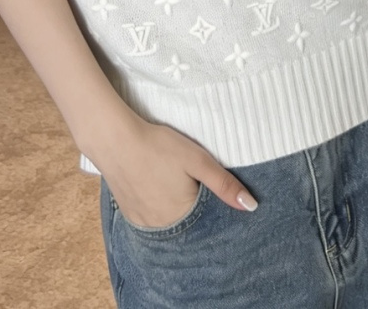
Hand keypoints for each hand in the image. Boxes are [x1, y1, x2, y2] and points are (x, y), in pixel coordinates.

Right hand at [93, 113, 257, 227]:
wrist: (116, 140)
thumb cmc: (159, 147)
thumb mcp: (198, 161)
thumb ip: (225, 185)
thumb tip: (251, 207)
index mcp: (182, 218)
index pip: (206, 222)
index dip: (210, 205)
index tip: (206, 187)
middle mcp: (161, 228)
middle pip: (186, 223)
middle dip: (192, 206)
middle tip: (188, 180)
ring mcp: (142, 223)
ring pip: (168, 221)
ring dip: (174, 208)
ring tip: (172, 182)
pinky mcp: (129, 213)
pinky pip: (151, 217)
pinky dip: (157, 206)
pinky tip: (157, 187)